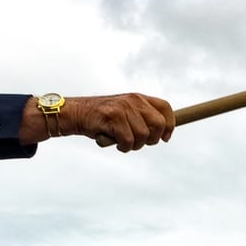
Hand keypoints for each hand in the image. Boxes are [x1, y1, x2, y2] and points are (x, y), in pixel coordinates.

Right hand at [22, 93, 174, 151]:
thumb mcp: (125, 113)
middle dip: (152, 139)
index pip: (165, 107)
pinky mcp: (113, 117)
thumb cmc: (101, 119)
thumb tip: (162, 134)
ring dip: (133, 145)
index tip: (165, 138)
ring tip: (120, 141)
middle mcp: (134, 100)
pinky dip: (122, 147)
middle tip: (138, 142)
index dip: (170, 125)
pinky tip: (113, 142)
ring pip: (143, 136)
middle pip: (158, 125)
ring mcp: (124, 108)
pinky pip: (128, 141)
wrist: (76, 114)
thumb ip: (141, 119)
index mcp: (139, 98)